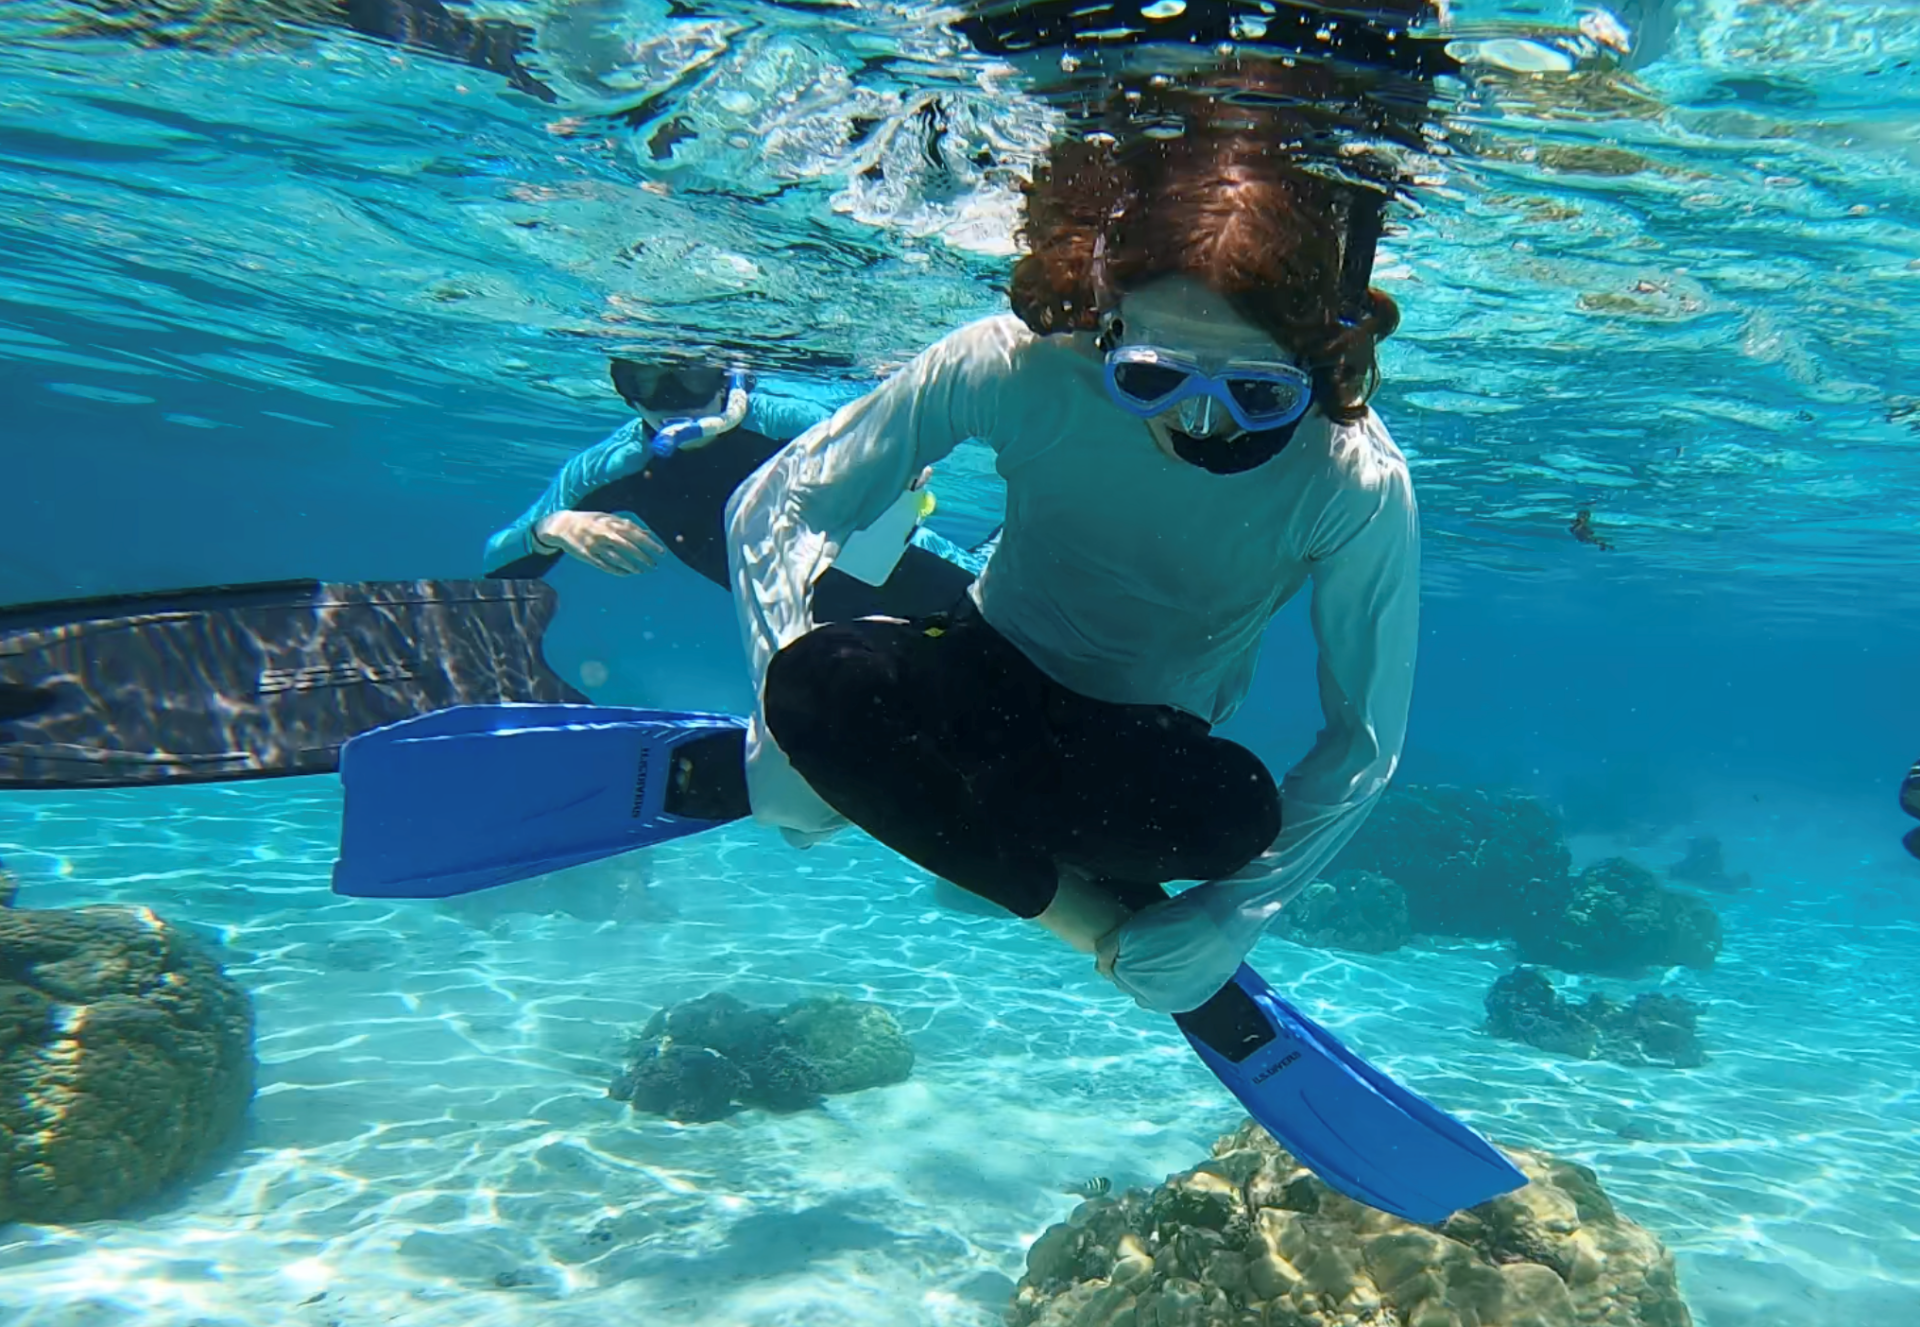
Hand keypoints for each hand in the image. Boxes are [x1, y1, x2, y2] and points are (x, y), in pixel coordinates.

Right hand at [536, 511, 664, 575]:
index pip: (634, 533)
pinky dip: (616, 571)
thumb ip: (628, 525)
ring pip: (616, 558)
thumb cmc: (590, 521)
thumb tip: (648, 533)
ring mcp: (594, 545)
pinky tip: (626, 574)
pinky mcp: (586, 555)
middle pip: (627, 547)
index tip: (662, 552)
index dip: (649, 543)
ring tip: (641, 572)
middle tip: (654, 565)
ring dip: (630, 566)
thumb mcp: (608, 518)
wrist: (561, 525)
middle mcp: (603, 533)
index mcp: (610, 522)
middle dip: (642, 557)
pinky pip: (604, 565)